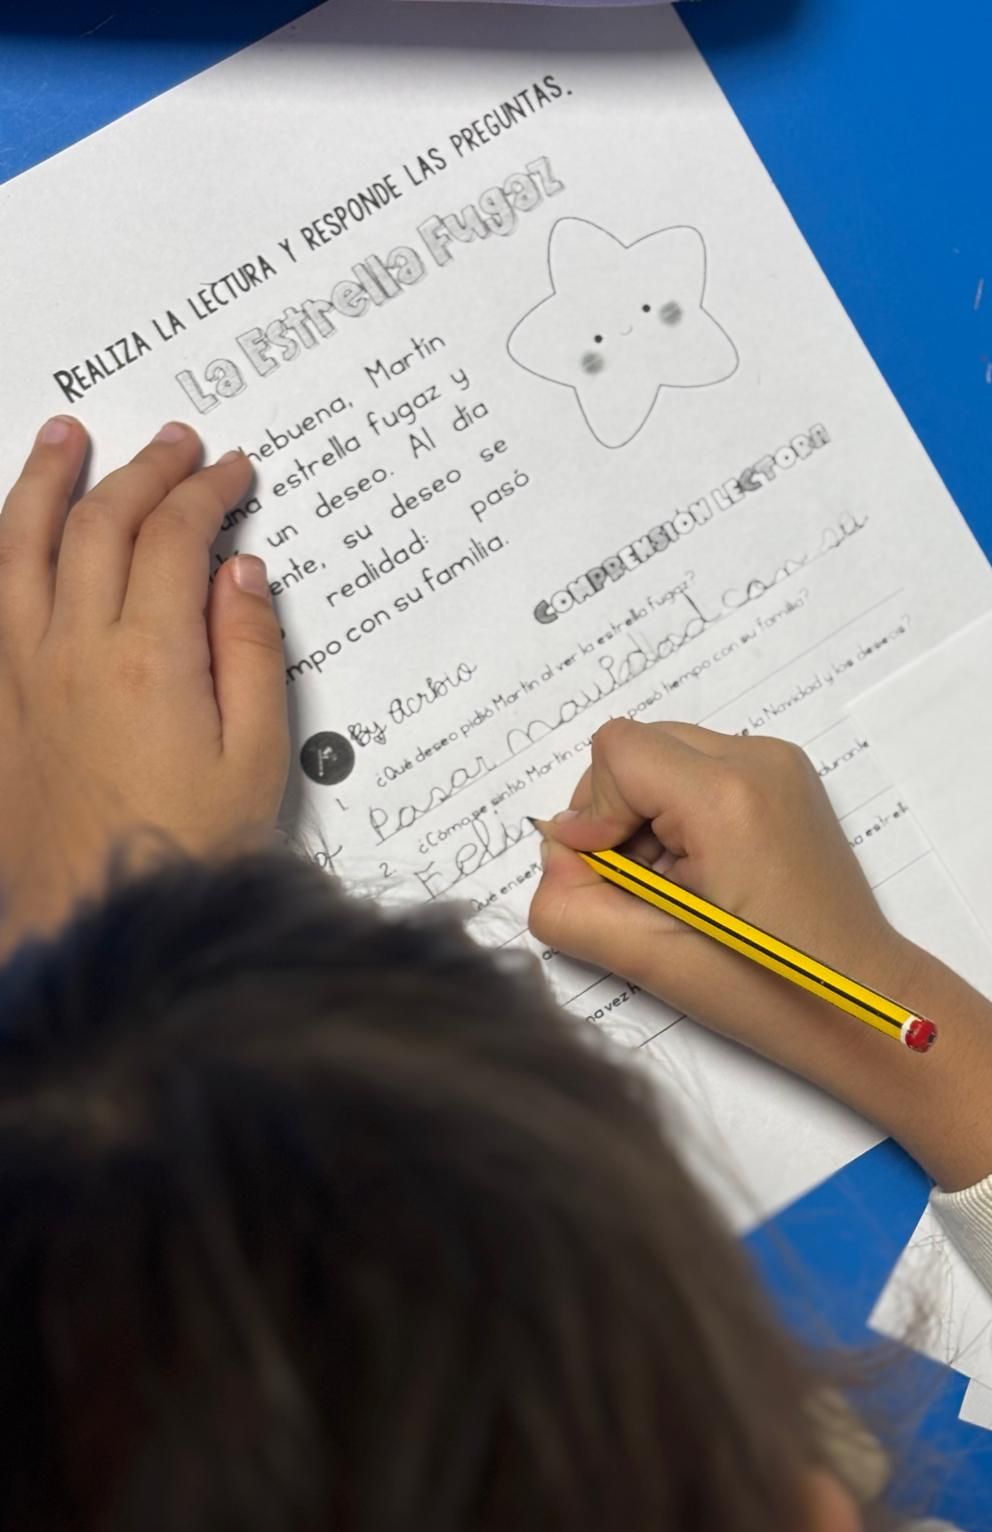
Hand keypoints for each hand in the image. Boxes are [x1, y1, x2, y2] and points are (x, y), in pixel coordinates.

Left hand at [0, 416, 288, 950]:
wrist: (100, 923)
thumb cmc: (189, 849)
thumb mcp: (256, 754)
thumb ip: (249, 650)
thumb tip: (241, 572)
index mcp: (150, 658)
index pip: (174, 538)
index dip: (205, 492)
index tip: (232, 472)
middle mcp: (74, 650)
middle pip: (100, 524)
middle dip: (141, 471)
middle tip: (174, 443)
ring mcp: (25, 674)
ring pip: (23, 546)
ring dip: (46, 482)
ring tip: (64, 437)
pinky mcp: (0, 704)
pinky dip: (2, 551)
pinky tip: (9, 537)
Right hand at [530, 719, 991, 1188]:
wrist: (865, 1002)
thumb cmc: (766, 991)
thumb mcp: (645, 957)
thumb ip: (567, 901)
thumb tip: (557, 851)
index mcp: (728, 796)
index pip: (614, 751)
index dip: (595, 814)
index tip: (619, 877)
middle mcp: (759, 759)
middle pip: (637, 746)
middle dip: (618, 813)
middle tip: (646, 889)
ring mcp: (780, 764)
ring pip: (664, 756)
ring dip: (647, 815)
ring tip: (680, 886)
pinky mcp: (787, 778)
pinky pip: (699, 770)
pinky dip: (682, 814)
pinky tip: (706, 874)